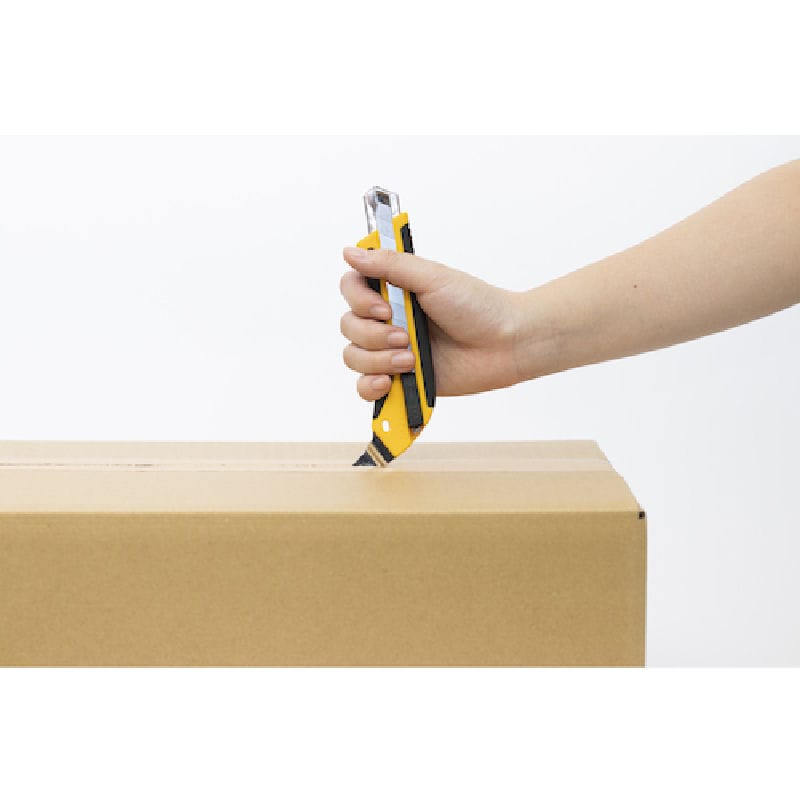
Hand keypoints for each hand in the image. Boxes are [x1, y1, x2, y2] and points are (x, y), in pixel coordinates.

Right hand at [340, 246, 523, 400]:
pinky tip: (390, 383)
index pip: (351, 288)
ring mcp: (392, 350)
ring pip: (354, 357)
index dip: (359, 301)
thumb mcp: (433, 277)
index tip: (384, 308)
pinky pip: (365, 387)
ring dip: (377, 360)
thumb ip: (390, 265)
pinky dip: (371, 386)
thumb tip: (350, 251)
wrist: (505, 344)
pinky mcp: (400, 379)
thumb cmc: (478, 306)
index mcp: (394, 290)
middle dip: (373, 335)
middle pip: (349, 326)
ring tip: (410, 360)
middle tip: (404, 337)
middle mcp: (389, 319)